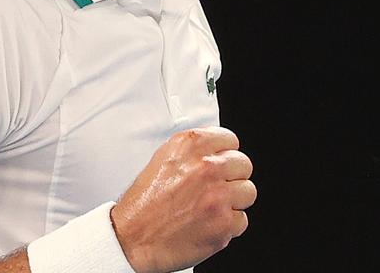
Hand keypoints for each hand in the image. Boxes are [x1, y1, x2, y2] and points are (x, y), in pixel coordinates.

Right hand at [110, 126, 255, 272]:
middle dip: (232, 177)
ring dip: (234, 202)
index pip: (231, 140)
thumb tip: (218, 152)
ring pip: (248, 192)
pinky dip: (228, 226)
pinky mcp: (224, 224)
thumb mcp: (163, 159)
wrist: (132, 239)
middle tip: (217, 189)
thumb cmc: (143, 204)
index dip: (226, 154)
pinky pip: (242, 220)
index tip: (222, 163)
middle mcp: (207, 167)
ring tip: (212, 208)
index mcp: (191, 146)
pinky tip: (208, 225)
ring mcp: (218, 196)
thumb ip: (193, 152)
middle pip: (244, 165)